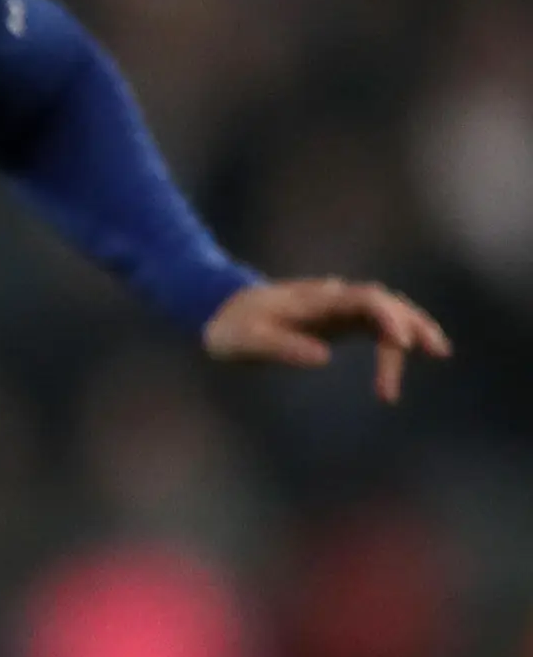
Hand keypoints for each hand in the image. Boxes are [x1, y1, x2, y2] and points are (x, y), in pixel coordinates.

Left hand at [203, 277, 451, 404]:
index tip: (399, 343)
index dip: (387, 317)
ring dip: (412, 328)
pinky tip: (412, 353)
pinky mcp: (338, 321)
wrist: (220, 312)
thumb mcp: (248, 341)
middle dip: (411, 324)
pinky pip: (376, 324)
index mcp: (316, 301)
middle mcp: (333, 299)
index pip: (364, 300)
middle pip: (385, 303)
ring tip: (437, 351)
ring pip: (386, 311)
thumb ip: (282, 347)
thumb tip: (324, 357)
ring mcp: (338, 308)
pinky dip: (396, 336)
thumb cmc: (232, 328)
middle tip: (434, 351)